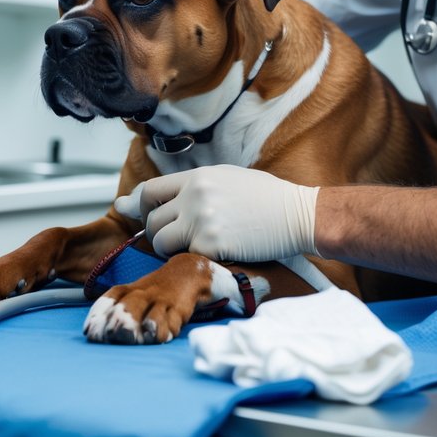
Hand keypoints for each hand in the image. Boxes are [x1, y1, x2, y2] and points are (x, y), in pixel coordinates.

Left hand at [115, 165, 318, 261]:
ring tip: (195, 245)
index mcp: (197, 177)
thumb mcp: (225, 179)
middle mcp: (194, 196)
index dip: (142, 206)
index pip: (149, 190)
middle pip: (151, 220)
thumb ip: (188, 188)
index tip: (140, 214)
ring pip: (161, 242)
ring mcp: (201, 220)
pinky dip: (197, 259)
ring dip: (171, 250)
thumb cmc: (264, 198)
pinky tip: (218, 252)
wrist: (297, 214)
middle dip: (158, 233)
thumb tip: (138, 199)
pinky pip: (186, 258)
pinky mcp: (211, 245)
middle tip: (178, 237)